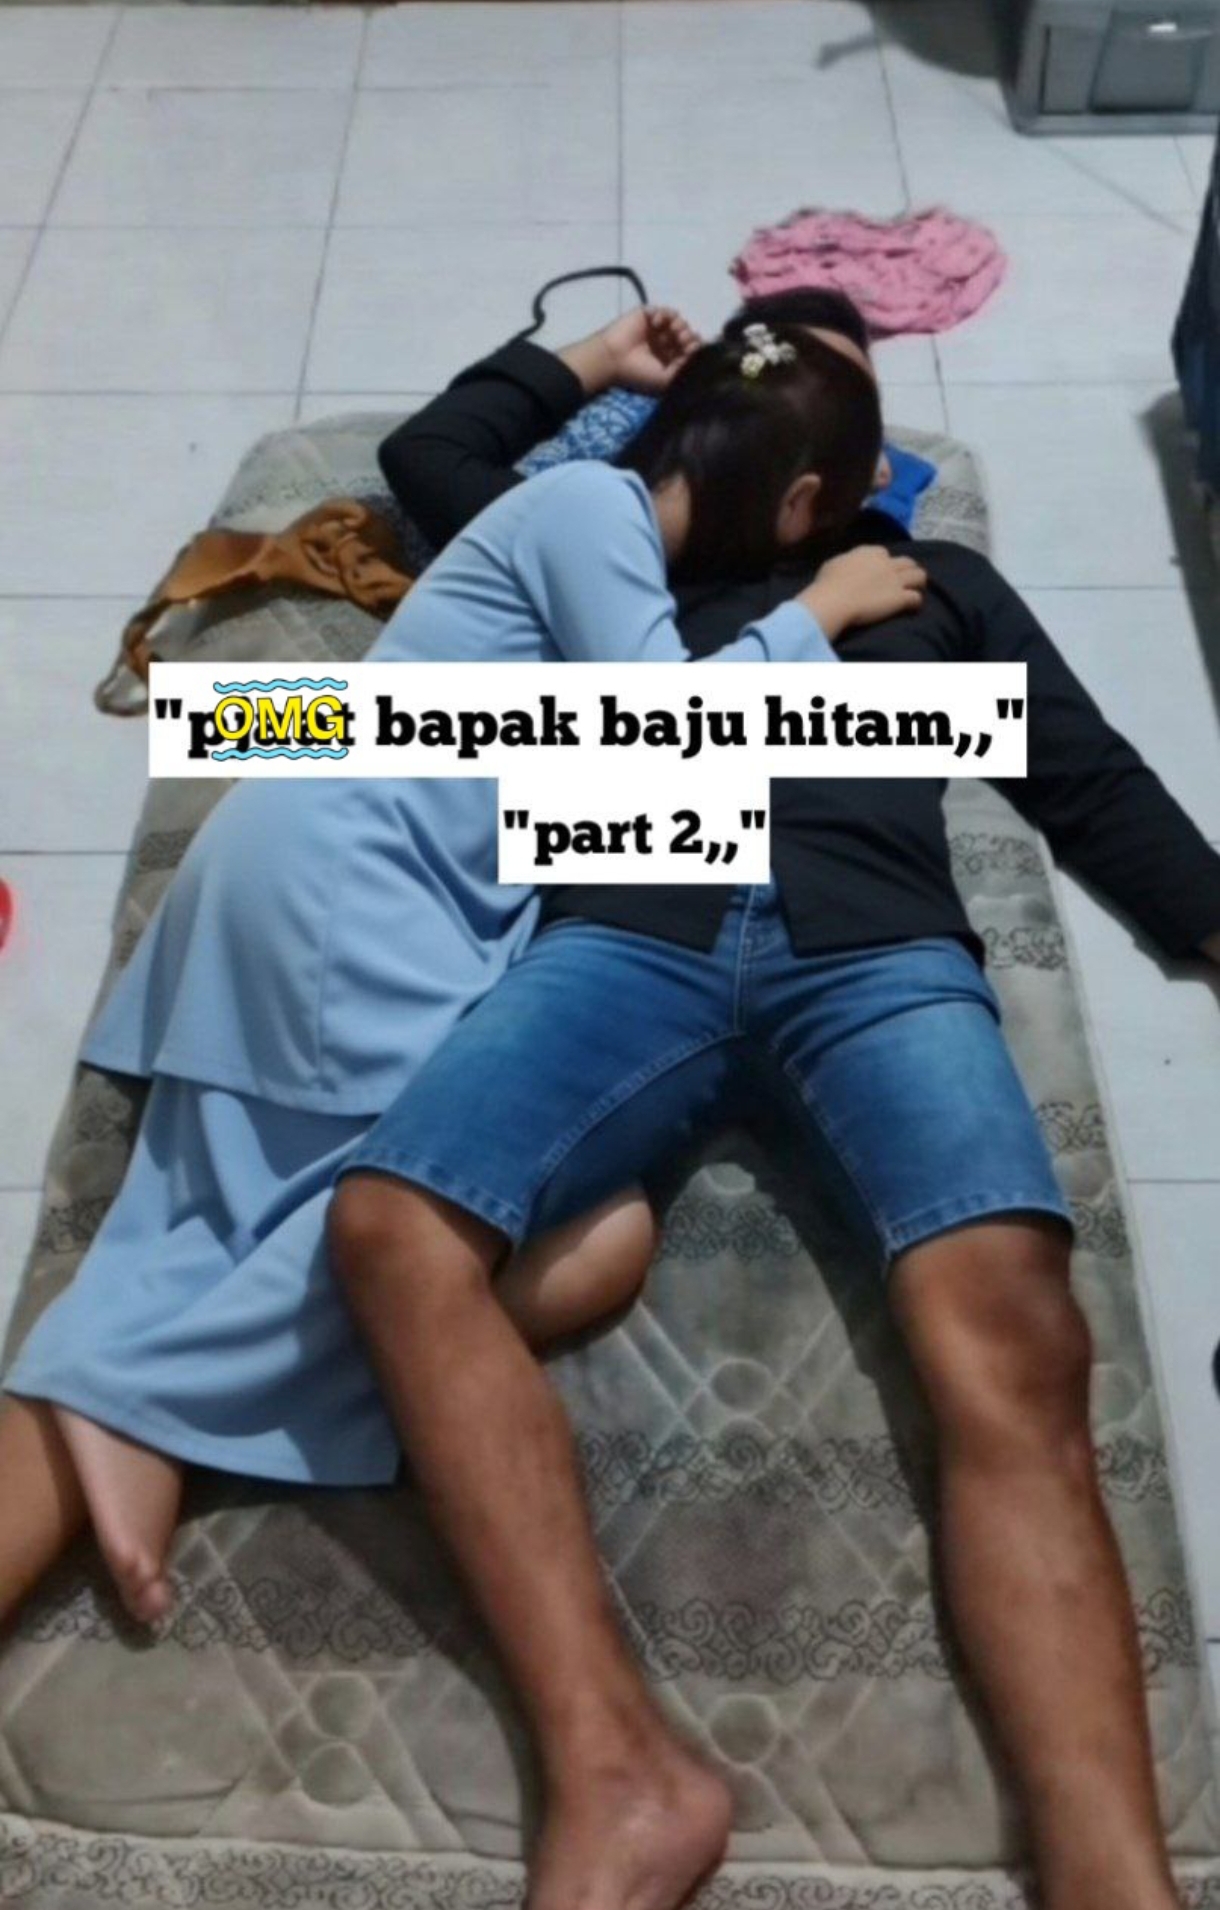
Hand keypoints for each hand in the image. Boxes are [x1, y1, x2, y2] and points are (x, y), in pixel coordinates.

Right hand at [558, 307, 701, 396]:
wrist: (614, 359)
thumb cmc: (638, 372)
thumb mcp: (666, 379)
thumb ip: (685, 370)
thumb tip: (700, 356)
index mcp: (670, 360)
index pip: (691, 350)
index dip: (696, 347)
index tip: (692, 349)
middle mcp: (666, 344)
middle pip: (688, 334)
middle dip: (689, 336)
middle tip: (683, 340)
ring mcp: (658, 329)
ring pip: (679, 321)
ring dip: (680, 325)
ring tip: (673, 331)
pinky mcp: (649, 315)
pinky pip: (665, 310)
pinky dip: (665, 314)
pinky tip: (657, 323)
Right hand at [798, 547, 926, 642]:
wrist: (833, 601)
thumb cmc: (827, 584)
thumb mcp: (833, 564)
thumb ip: (847, 562)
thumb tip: (847, 566)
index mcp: (869, 552)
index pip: (885, 553)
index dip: (885, 563)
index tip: (881, 573)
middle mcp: (886, 563)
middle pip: (908, 562)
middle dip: (908, 571)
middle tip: (904, 582)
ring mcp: (895, 580)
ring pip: (920, 576)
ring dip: (918, 584)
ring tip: (914, 592)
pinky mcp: (899, 598)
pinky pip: (917, 598)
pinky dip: (916, 603)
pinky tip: (911, 608)